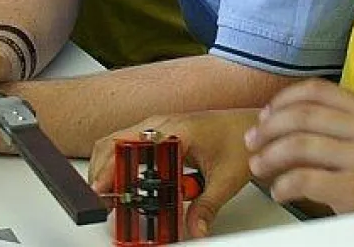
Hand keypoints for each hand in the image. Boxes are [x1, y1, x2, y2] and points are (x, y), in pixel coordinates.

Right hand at [89, 110, 258, 238]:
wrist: (250, 125)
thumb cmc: (239, 140)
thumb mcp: (225, 179)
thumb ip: (206, 207)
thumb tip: (194, 228)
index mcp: (176, 131)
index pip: (133, 149)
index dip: (115, 172)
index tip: (109, 193)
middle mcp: (160, 125)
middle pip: (114, 142)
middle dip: (103, 172)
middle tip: (104, 200)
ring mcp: (156, 127)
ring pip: (116, 142)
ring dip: (108, 167)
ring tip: (110, 196)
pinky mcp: (156, 134)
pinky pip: (127, 145)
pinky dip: (118, 164)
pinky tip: (123, 185)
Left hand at [245, 78, 353, 213]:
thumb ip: (334, 124)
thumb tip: (275, 117)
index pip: (317, 90)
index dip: (283, 99)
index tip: (264, 114)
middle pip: (303, 115)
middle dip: (268, 128)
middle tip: (251, 142)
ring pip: (299, 145)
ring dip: (269, 156)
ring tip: (258, 167)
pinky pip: (304, 179)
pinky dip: (283, 185)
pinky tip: (280, 192)